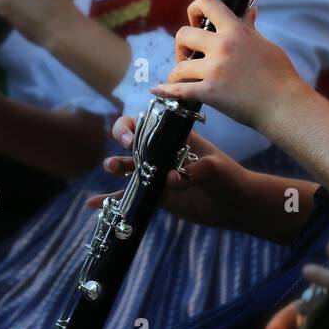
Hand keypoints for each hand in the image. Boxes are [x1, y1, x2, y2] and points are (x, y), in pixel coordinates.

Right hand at [85, 115, 256, 230]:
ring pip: (130, 167)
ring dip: (117, 165)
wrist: (235, 206)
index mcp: (177, 137)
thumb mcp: (216, 170)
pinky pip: (130, 196)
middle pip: (134, 139)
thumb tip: (171, 180)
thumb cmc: (229, 179)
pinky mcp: (156, 196)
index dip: (137, 124)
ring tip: (111, 168)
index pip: (151, 122)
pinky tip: (92, 204)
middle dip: (122, 138)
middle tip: (124, 148)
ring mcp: (157, 174)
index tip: (133, 135)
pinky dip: (111, 200)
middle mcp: (163, 152)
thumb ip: (195, 172)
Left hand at [150, 0, 305, 129]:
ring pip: (179, 65)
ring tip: (180, 77)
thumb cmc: (280, 75)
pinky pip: (179, 90)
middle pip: (183, 34)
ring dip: (176, 71)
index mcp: (236, 31)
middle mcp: (222, 47)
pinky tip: (158, 90)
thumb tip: (249, 11)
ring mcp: (214, 70)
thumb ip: (250, 28)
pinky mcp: (210, 93)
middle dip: (180, 45)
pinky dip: (166, 90)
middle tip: (186, 54)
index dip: (195, 8)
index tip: (195, 20)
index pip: (208, 4)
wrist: (284, 104)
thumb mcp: (266, 44)